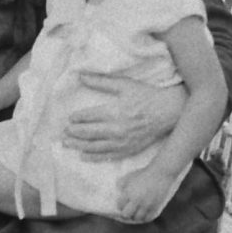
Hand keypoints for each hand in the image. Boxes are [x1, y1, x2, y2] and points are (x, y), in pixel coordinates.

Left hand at [64, 74, 185, 159]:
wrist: (167, 112)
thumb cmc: (145, 95)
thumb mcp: (124, 84)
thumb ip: (101, 81)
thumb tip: (80, 75)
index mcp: (114, 111)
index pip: (89, 117)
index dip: (77, 118)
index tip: (69, 119)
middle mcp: (116, 129)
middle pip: (89, 133)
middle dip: (74, 134)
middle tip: (63, 133)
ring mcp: (122, 142)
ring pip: (95, 146)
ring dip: (79, 146)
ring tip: (68, 144)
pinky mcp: (129, 149)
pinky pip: (108, 156)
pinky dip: (94, 157)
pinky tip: (84, 156)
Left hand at [117, 161, 170, 223]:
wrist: (161, 173)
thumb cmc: (144, 174)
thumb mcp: (131, 176)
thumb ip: (122, 183)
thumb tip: (118, 189)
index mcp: (128, 192)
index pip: (120, 205)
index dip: (121, 206)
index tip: (123, 205)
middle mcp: (136, 200)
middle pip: (126, 215)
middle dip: (126, 214)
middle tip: (128, 212)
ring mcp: (146, 205)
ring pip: (137, 218)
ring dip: (136, 216)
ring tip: (137, 214)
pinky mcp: (155, 207)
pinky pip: (148, 218)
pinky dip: (145, 217)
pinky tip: (145, 215)